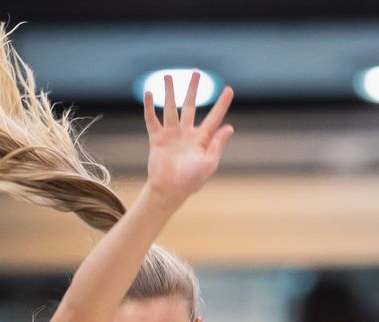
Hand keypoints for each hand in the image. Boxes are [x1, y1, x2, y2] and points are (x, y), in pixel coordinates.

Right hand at [144, 72, 233, 200]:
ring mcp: (171, 135)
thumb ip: (217, 144)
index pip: (214, 117)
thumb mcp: (208, 163)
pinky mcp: (157, 139)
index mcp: (202, 139)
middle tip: (196, 73)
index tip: (229, 89)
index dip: (222, 103)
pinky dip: (150, 107)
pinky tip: (149, 93)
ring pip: (170, 108)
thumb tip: (229, 127)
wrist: (169, 190)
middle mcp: (186, 133)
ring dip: (169, 92)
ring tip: (168, 76)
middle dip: (193, 89)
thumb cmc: (191, 180)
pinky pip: (152, 120)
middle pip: (190, 106)